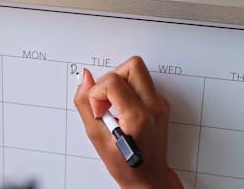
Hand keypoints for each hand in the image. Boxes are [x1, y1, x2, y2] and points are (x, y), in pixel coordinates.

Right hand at [74, 56, 183, 188]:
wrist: (148, 177)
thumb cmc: (125, 164)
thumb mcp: (97, 137)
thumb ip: (85, 105)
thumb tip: (84, 79)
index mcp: (138, 116)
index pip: (113, 81)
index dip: (97, 92)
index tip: (98, 109)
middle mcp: (153, 106)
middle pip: (133, 65)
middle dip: (112, 77)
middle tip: (106, 99)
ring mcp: (159, 103)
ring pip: (138, 70)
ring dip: (120, 82)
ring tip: (114, 104)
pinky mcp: (160, 103)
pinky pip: (142, 82)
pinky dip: (128, 90)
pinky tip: (122, 109)